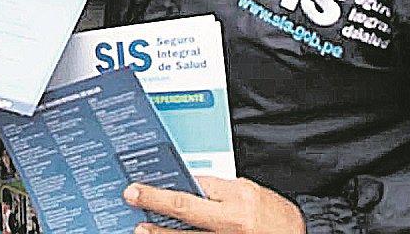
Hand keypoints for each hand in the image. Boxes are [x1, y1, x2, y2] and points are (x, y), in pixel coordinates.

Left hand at [124, 177, 305, 233]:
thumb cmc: (278, 217)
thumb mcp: (253, 193)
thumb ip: (223, 190)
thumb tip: (194, 186)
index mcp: (240, 198)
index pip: (198, 184)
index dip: (173, 182)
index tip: (151, 181)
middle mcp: (232, 222)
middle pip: (185, 208)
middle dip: (154, 201)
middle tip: (131, 195)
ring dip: (160, 233)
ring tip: (141, 229)